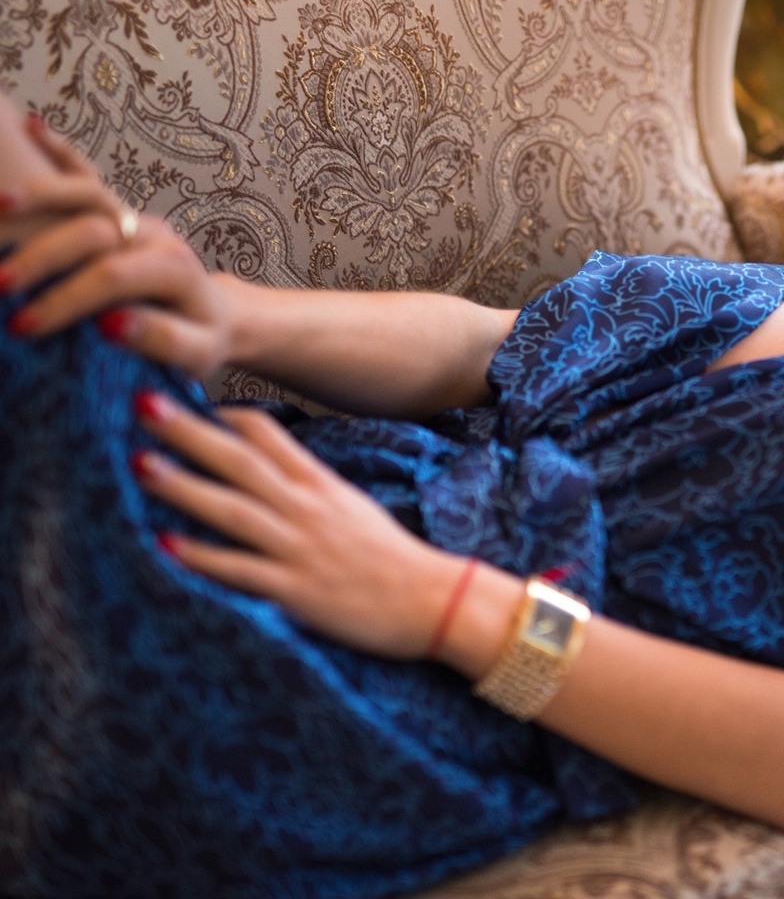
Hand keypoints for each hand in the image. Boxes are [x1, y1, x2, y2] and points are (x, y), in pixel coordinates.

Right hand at [0, 116, 233, 378]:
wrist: (219, 315)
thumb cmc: (204, 338)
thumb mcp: (197, 352)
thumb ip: (162, 339)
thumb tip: (112, 324)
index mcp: (174, 268)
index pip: (113, 275)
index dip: (67, 299)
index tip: (26, 326)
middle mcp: (154, 234)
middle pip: (93, 228)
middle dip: (42, 255)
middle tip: (0, 286)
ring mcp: (135, 218)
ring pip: (87, 192)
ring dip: (41, 194)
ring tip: (0, 203)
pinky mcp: (119, 213)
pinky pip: (87, 174)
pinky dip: (60, 150)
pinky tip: (31, 125)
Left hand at [134, 392, 453, 658]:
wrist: (434, 600)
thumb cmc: (395, 558)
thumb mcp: (355, 508)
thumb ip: (314, 489)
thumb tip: (279, 472)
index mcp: (322, 486)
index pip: (271, 438)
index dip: (227, 415)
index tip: (189, 393)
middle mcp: (308, 510)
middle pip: (240, 464)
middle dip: (190, 434)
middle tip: (145, 406)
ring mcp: (300, 548)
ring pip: (233, 510)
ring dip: (184, 486)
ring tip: (141, 464)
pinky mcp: (297, 590)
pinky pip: (240, 570)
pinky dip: (202, 556)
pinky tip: (165, 544)